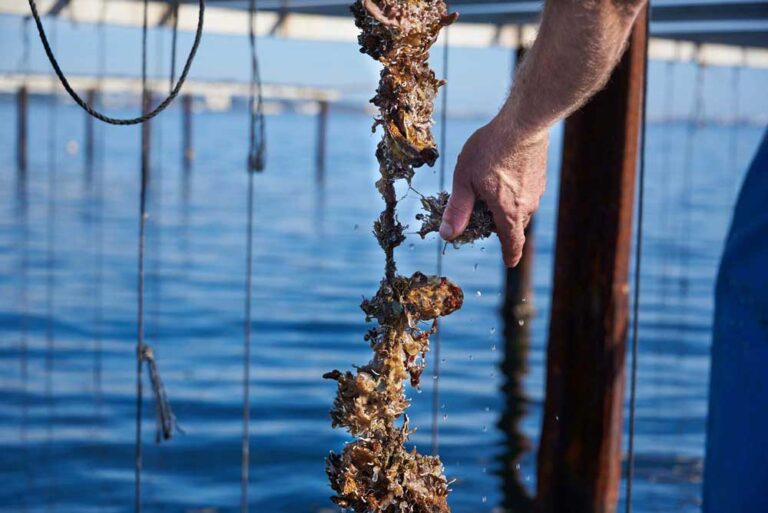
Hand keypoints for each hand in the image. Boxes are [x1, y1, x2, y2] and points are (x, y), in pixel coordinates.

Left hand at [439, 118, 547, 266]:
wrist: (523, 122)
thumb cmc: (491, 149)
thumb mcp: (464, 180)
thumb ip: (457, 209)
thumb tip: (447, 235)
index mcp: (509, 212)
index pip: (513, 243)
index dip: (510, 255)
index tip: (509, 262)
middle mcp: (527, 205)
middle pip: (514, 226)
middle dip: (500, 227)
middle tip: (482, 217)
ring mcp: (537, 189)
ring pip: (521, 208)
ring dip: (507, 207)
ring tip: (489, 191)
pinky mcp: (540, 175)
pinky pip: (526, 192)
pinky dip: (515, 192)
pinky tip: (503, 174)